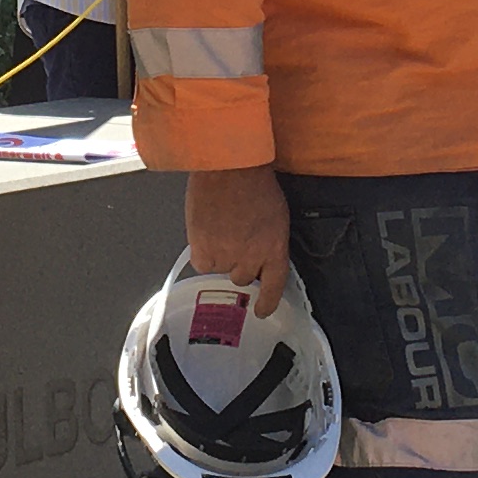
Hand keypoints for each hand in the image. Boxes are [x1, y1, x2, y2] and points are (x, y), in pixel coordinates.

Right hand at [184, 163, 291, 316]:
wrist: (229, 167)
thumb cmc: (254, 181)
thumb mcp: (275, 214)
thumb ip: (267, 240)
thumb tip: (258, 252)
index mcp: (274, 248)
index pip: (274, 286)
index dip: (267, 303)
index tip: (261, 310)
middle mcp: (252, 257)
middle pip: (243, 278)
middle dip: (240, 264)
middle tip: (235, 242)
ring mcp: (226, 256)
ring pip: (220, 270)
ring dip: (220, 256)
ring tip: (220, 230)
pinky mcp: (204, 250)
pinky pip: (202, 264)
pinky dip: (202, 253)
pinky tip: (206, 234)